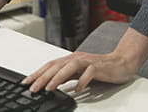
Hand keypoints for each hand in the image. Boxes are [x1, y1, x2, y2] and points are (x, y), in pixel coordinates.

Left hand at [22, 51, 137, 92]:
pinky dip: (82, 81)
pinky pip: (89, 73)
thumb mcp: (78, 72)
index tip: (26, 82)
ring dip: (59, 77)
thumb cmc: (100, 68)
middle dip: (43, 77)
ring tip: (50, 87)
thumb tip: (49, 84)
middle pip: (58, 65)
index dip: (38, 73)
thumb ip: (65, 76)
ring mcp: (88, 62)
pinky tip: (78, 89)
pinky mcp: (99, 67)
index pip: (51, 65)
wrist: (121, 62)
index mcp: (71, 59)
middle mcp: (78, 58)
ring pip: (70, 67)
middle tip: (33, 88)